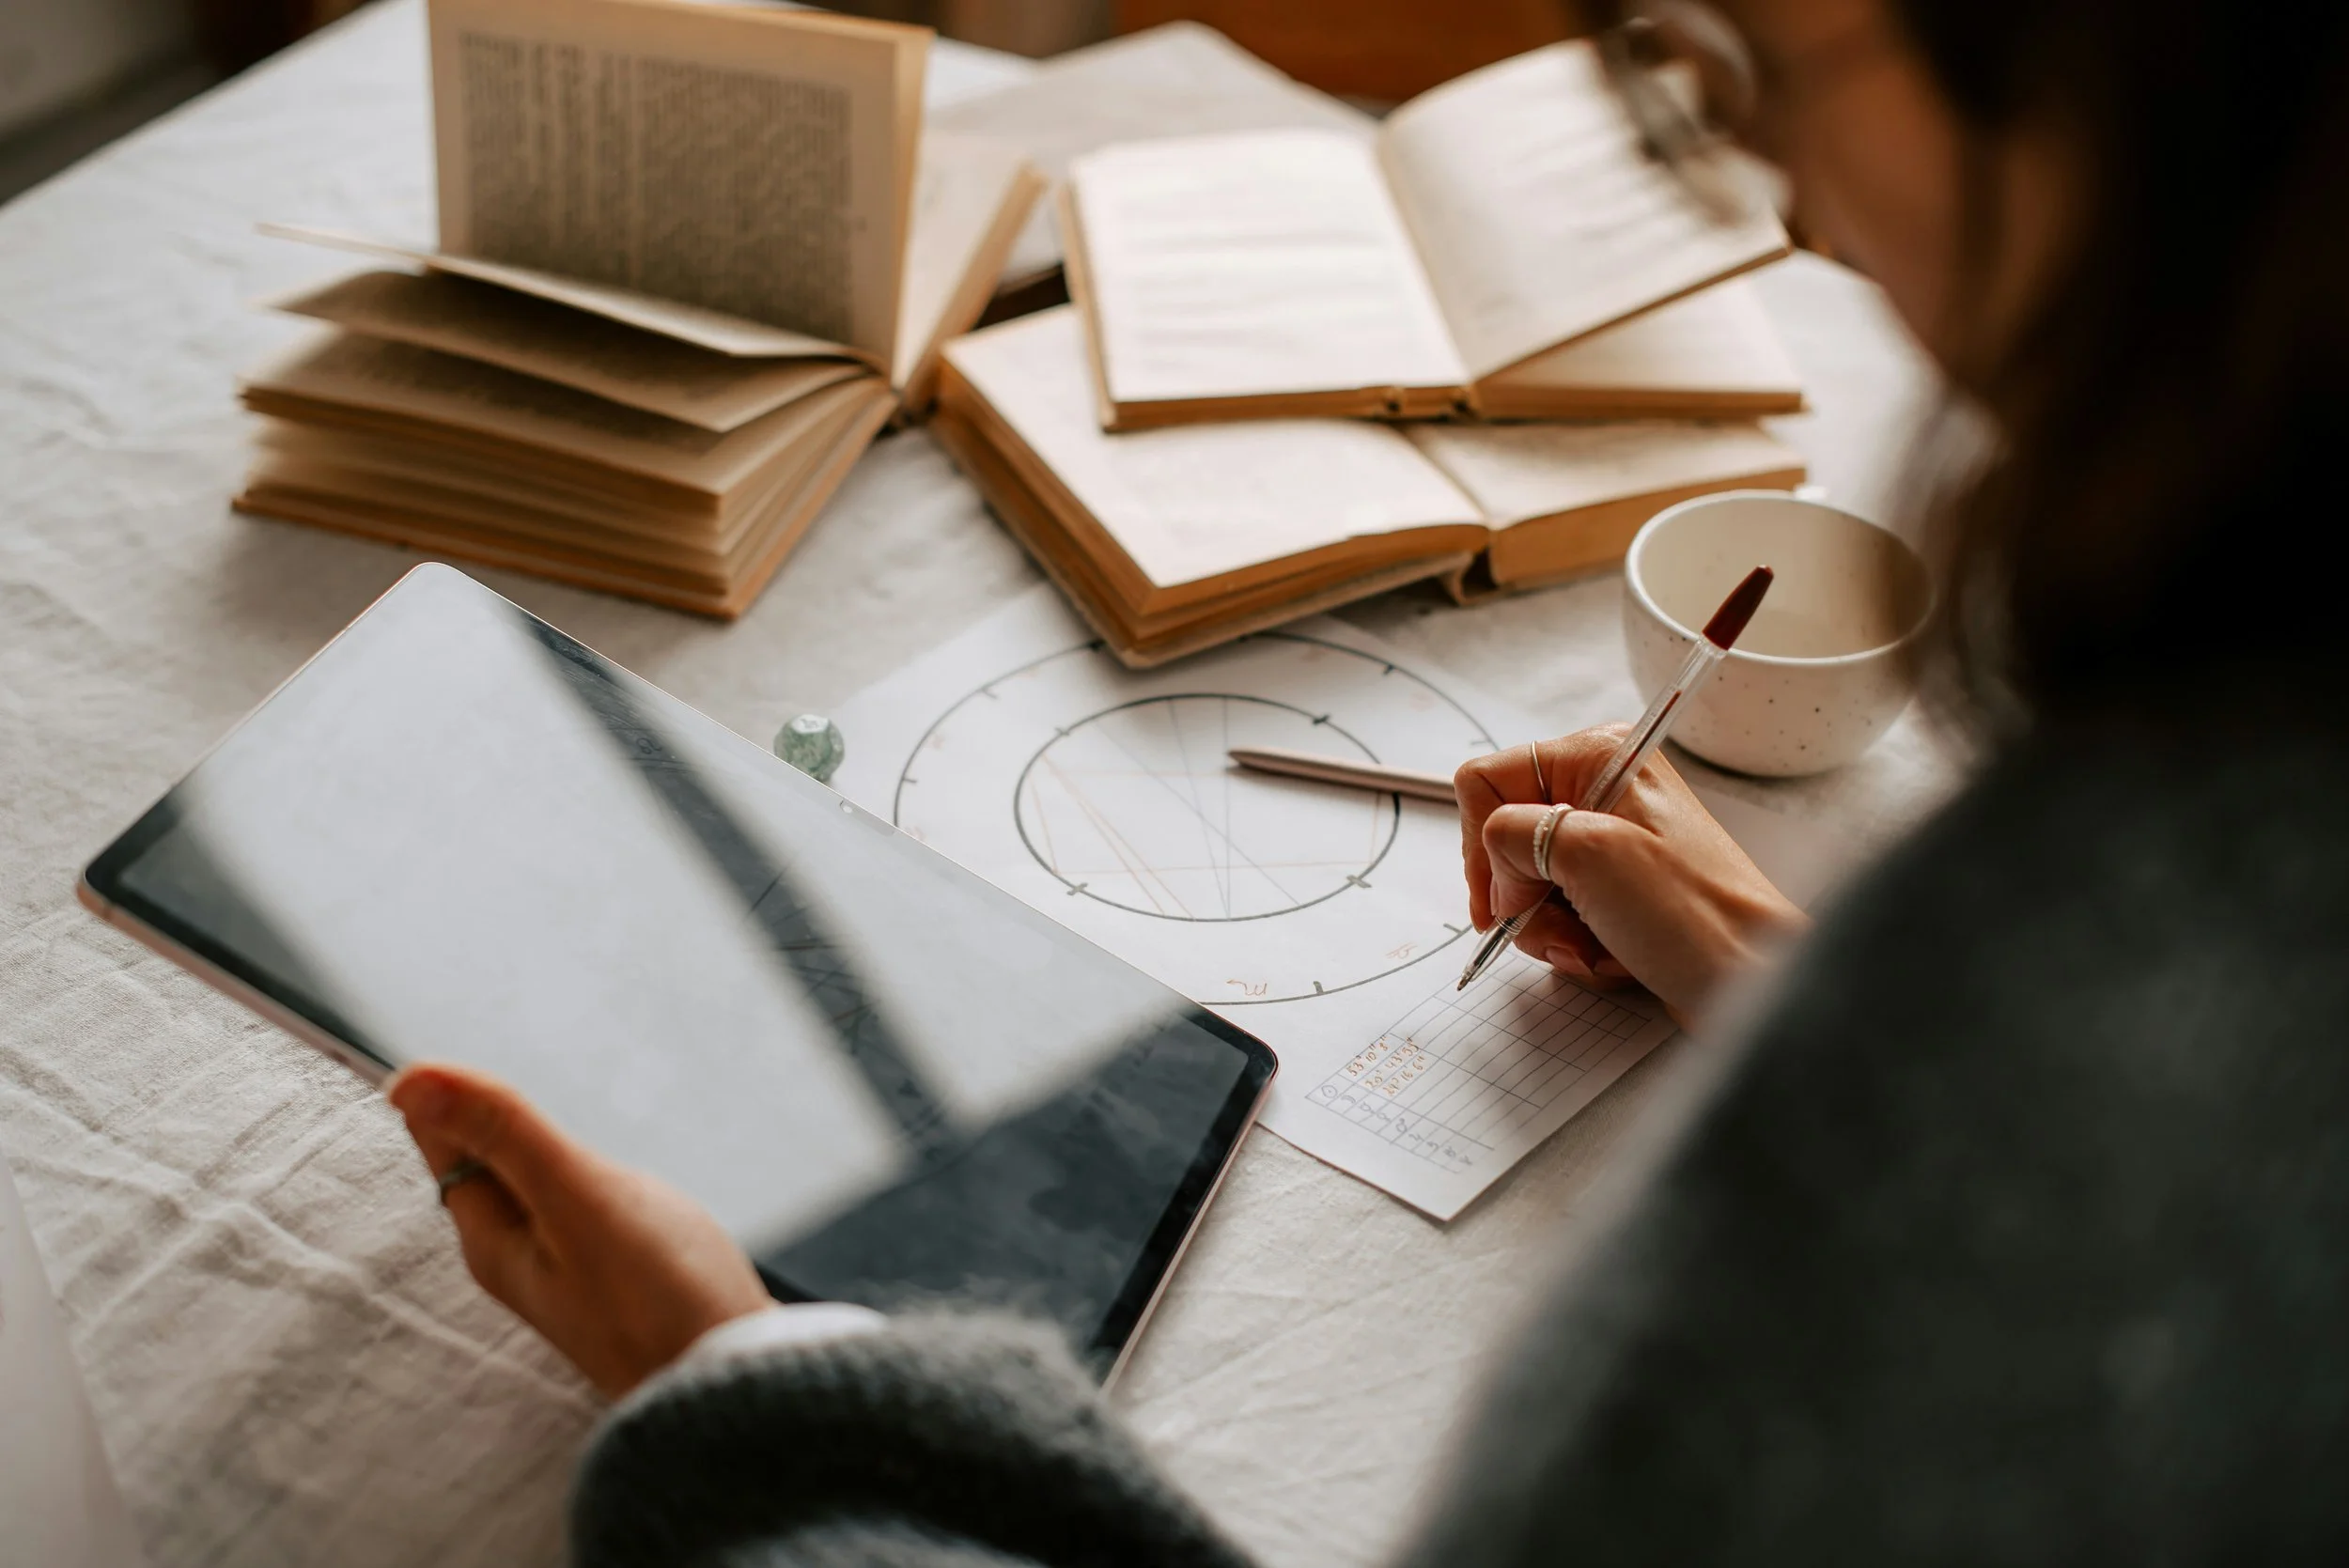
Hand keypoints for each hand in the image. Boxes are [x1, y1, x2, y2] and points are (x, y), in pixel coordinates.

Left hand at [386, 1062, 770, 1398]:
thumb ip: (503, 1133)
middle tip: (485, 1066)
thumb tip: (410, 1079)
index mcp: (493, 1239)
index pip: (441, 1143)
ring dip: (530, 1147)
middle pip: (482, 1167)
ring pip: (529, 1190)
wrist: (734, 1384)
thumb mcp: (576, 1198)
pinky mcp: (612, 1281)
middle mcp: (519, 1259)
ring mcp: (567, 1272)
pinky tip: (599, 1178)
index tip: (452, 1050)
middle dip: (483, 1116)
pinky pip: (572, 1214)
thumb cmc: (659, 1297)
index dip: (445, 1091)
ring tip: (530, 1109)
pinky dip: (574, 1179)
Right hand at [1455, 728, 1808, 1024]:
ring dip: (1550, 930)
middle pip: (1505, 840)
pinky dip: (1574, 946)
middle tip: (1562, 923)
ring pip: (1527, 887)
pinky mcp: (1617, 894)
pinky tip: (1611, 956)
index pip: (1488, 782)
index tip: (1500, 897)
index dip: (1482, 844)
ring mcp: (1610, 846)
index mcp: (1597, 757)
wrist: (1753, 980)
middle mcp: (1602, 792)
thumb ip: (1511, 834)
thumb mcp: (1588, 854)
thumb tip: (1493, 860)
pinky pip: (1559, 917)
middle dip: (1523, 896)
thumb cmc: (1692, 912)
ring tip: (1595, 947)